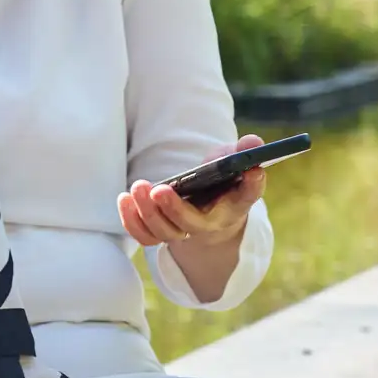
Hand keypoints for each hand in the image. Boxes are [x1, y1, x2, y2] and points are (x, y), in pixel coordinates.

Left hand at [119, 135, 267, 248]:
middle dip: (173, 209)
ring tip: (138, 187)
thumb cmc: (221, 180)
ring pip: (163, 233)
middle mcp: (205, 224)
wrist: (208, 207)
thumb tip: (253, 142)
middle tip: (160, 189)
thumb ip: (243, 153)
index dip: (248, 187)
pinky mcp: (159, 231)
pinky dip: (131, 221)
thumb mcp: (233, 162)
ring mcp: (180, 230)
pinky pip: (144, 235)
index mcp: (231, 205)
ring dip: (147, 213)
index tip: (250, 171)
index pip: (244, 198)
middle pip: (189, 225)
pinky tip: (124, 198)